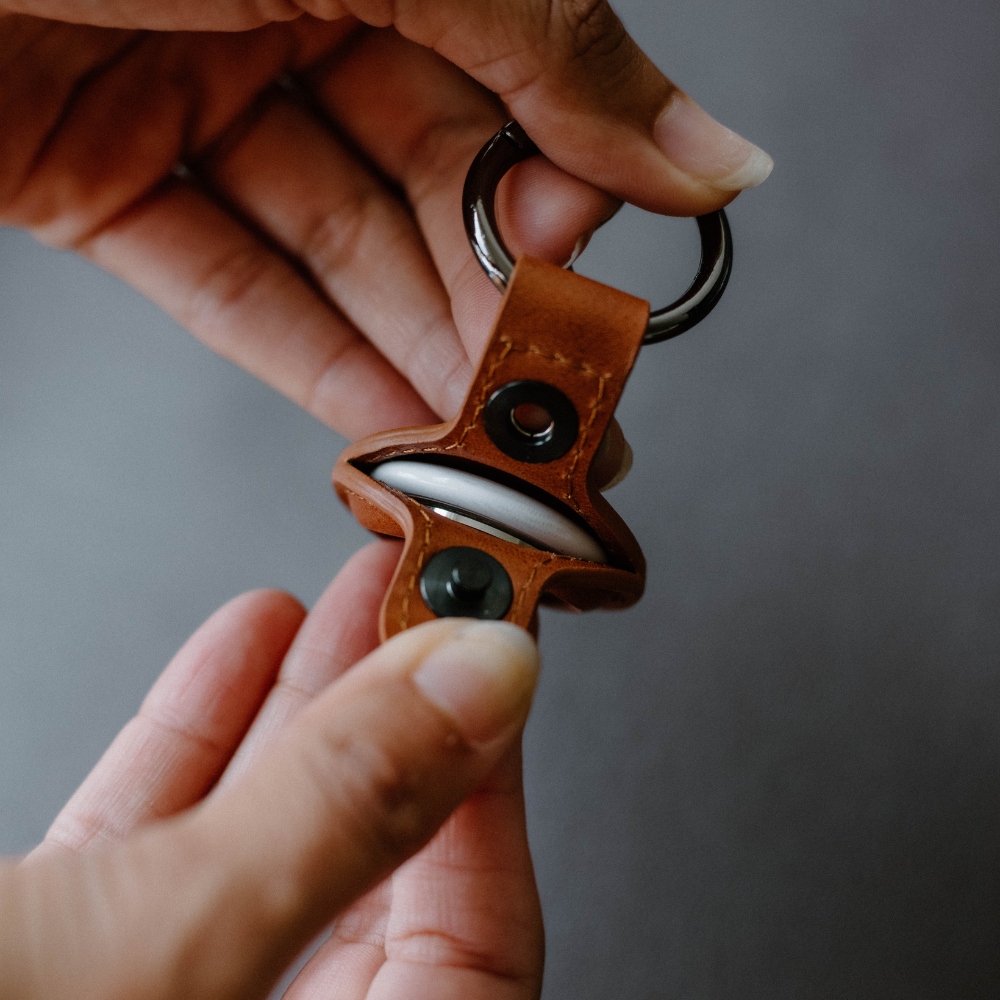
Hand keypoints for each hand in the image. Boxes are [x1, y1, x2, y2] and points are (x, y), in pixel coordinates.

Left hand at [0, 2, 771, 441]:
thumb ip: (555, 50)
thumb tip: (709, 152)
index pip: (517, 76)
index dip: (569, 189)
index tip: (606, 286)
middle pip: (428, 181)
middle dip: (494, 305)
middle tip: (557, 408)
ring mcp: (189, 89)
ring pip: (336, 247)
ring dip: (413, 353)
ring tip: (485, 446)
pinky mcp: (98, 174)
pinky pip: (229, 281)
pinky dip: (306, 360)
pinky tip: (380, 429)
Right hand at [0, 540, 543, 999]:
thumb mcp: (160, 955)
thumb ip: (340, 816)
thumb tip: (489, 679)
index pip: (473, 948)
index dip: (488, 789)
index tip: (487, 663)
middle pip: (374, 885)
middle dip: (395, 722)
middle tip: (418, 605)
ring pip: (264, 853)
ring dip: (303, 714)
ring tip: (337, 601)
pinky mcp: (59, 981)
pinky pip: (154, 857)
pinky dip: (194, 744)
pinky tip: (234, 648)